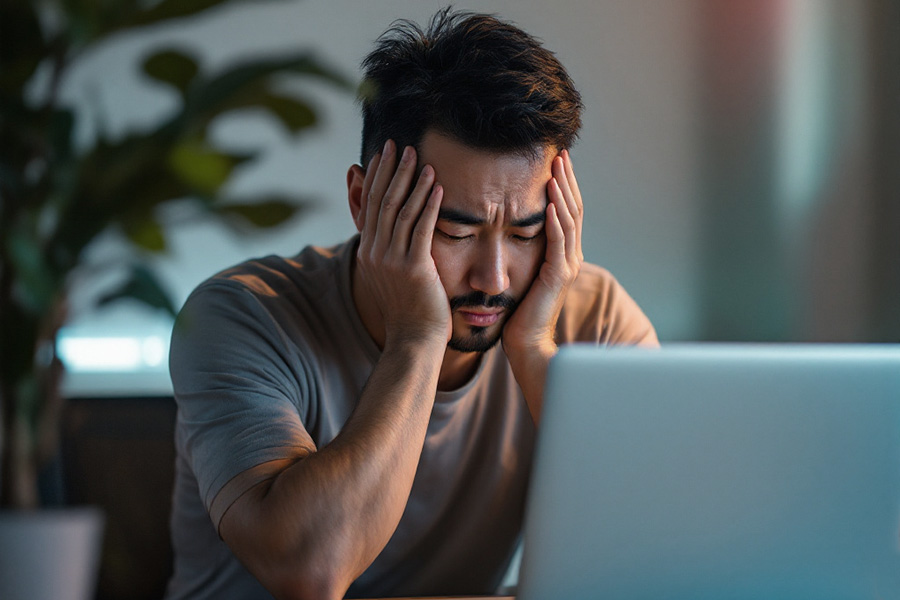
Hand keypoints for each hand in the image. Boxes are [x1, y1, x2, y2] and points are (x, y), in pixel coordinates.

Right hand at [355, 140, 450, 348]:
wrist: (414, 340)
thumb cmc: (410, 310)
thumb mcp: (392, 276)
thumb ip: (391, 249)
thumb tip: (392, 228)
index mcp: (368, 252)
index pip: (371, 205)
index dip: (377, 176)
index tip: (384, 153)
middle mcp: (375, 253)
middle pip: (382, 201)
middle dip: (391, 170)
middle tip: (400, 145)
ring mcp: (392, 260)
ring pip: (400, 211)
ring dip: (411, 181)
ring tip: (421, 158)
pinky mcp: (413, 268)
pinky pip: (421, 228)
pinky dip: (429, 204)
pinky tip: (437, 186)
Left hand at [502, 149, 582, 419]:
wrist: (525, 345)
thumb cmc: (515, 313)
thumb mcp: (518, 274)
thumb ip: (518, 252)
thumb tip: (501, 228)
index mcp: (560, 255)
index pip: (565, 212)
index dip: (561, 186)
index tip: (553, 161)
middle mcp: (569, 257)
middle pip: (573, 208)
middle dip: (567, 180)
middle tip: (560, 153)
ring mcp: (567, 265)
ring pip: (570, 219)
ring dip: (564, 191)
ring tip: (558, 167)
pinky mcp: (558, 275)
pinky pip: (559, 239)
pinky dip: (556, 216)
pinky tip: (551, 198)